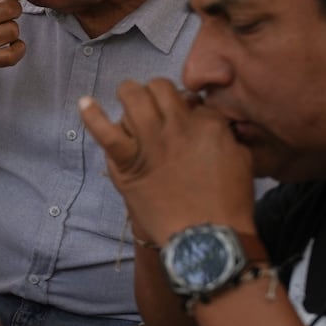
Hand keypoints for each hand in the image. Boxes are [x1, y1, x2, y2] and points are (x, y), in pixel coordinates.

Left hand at [79, 79, 256, 246]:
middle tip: (153, 106)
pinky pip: (105, 131)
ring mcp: (151, 141)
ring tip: (128, 100)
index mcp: (208, 125)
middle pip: (160, 88)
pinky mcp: (129, 161)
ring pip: (134, 97)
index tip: (182, 116)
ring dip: (129, 95)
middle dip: (155, 92)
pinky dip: (92, 116)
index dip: (184, 105)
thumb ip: (223, 134)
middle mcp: (178, 125)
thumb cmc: (228, 204)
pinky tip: (84, 103)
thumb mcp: (240, 160)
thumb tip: (207, 121)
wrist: (206, 237)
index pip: (189, 99)